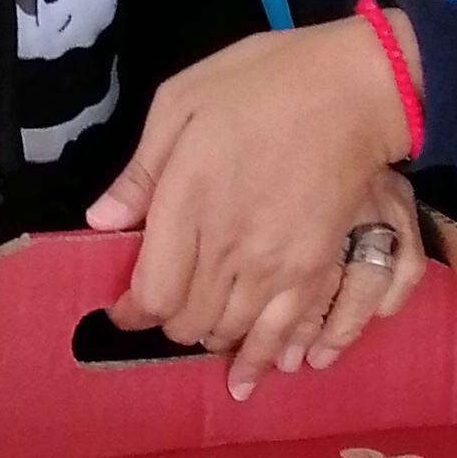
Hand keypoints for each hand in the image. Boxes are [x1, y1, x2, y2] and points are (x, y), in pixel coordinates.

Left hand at [87, 16, 423, 397]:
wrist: (355, 90)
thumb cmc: (261, 83)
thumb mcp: (180, 102)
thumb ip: (140, 170)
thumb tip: (101, 222)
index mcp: (187, 204)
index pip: (150, 294)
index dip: (131, 312)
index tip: (124, 306)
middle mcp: (227, 248)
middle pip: (187, 322)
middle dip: (168, 321)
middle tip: (167, 303)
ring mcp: (274, 265)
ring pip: (229, 331)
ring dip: (210, 335)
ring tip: (203, 325)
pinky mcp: (314, 270)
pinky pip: (282, 334)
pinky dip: (262, 357)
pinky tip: (249, 375)